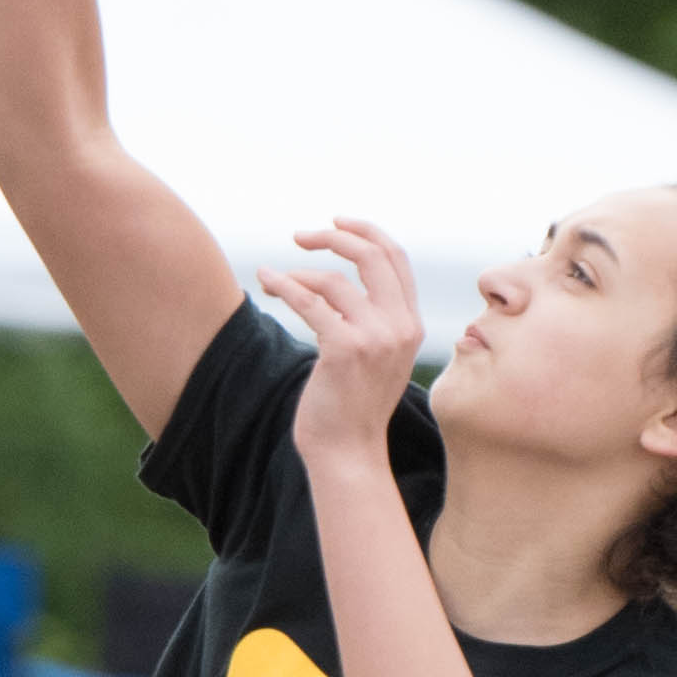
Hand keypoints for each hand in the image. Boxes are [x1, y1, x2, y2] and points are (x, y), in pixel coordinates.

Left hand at [267, 215, 424, 468]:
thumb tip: (344, 283)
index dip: (367, 232)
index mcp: (410, 324)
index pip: (396, 259)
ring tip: (274, 281)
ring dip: (297, 275)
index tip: (336, 223)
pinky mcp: (345, 349)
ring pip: (333, 280)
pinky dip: (284, 286)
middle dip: (335, 236)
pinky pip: (310, 303)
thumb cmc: (352, 407)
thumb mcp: (379, 357)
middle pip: (373, 255)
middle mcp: (400, 326)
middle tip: (301, 235)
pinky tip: (266, 280)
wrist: (348, 453)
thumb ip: (375, 320)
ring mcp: (375, 338)